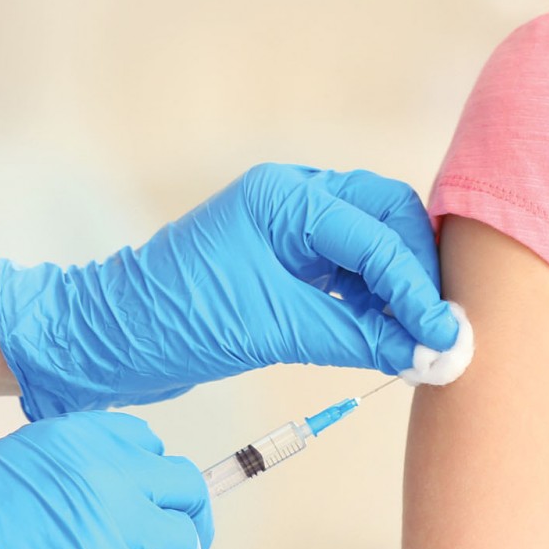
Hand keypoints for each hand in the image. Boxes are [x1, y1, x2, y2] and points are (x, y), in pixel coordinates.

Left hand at [0, 162, 459, 417]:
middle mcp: (293, 198)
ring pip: (373, 242)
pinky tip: (388, 337)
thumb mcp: (271, 328)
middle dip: (418, 272)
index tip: (447, 334)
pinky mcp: (284, 260)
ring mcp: (289, 226)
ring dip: (399, 289)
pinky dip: (373, 301)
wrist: (101, 340)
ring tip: (420, 340)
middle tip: (440, 326)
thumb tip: (425, 353)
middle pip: (387, 219)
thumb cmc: (170, 321)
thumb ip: (355, 335)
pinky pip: (348, 270)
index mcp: (285, 196)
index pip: (377, 234)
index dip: (417, 289)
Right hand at [0, 411, 211, 548]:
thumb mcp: (19, 464)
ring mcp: (111, 526)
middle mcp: (107, 472)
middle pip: (185, 487)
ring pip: (183, 543)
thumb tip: (121, 498)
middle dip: (188, 517)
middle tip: (176, 545)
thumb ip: (73, 470)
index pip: (151, 447)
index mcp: (83, 435)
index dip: (152, 482)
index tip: (148, 504)